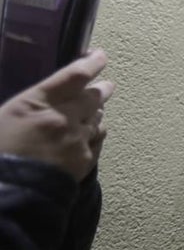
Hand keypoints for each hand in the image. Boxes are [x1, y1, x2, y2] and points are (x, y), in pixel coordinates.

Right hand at [0, 50, 113, 180]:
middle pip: (93, 96)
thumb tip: (41, 98)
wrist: (6, 193)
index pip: (74, 76)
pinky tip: (94, 132)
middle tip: (107, 85)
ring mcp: (76, 139)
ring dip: (97, 111)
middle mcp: (63, 117)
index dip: (91, 63)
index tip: (100, 56)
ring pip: (97, 117)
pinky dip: (96, 132)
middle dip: (101, 89)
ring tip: (97, 108)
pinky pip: (98, 139)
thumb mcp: (2, 117)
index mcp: (37, 103)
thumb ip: (28, 104)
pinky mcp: (84, 160)